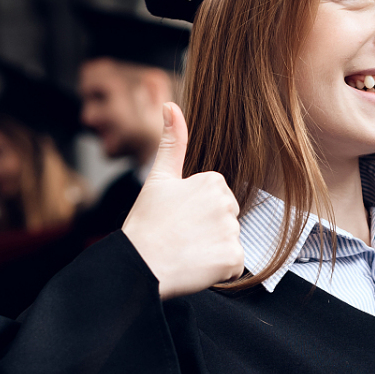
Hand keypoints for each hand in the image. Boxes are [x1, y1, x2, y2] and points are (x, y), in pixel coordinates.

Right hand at [121, 103, 243, 299]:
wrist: (140, 265)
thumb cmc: (146, 223)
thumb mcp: (158, 179)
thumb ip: (171, 142)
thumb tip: (171, 105)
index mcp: (212, 181)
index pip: (216, 197)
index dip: (196, 210)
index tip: (177, 218)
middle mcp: (227, 203)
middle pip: (227, 218)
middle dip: (208, 228)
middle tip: (180, 235)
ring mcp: (232, 232)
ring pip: (230, 240)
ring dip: (212, 249)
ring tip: (186, 251)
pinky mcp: (233, 258)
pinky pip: (234, 263)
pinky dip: (219, 268)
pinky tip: (197, 265)